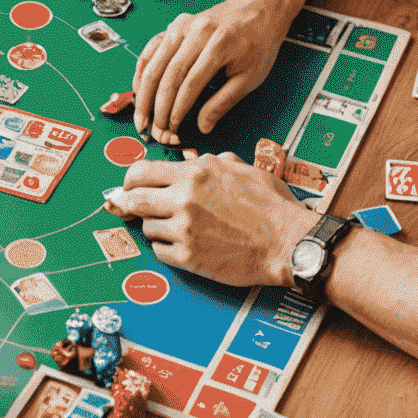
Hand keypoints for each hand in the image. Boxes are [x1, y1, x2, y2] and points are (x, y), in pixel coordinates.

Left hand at [112, 153, 310, 288]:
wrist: (288, 243)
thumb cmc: (271, 207)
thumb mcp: (242, 169)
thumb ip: (212, 162)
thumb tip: (194, 159)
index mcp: (195, 173)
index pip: (140, 171)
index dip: (130, 180)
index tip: (129, 186)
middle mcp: (184, 198)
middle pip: (132, 199)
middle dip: (129, 204)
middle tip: (131, 209)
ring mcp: (184, 229)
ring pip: (146, 227)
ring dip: (155, 227)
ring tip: (175, 228)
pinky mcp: (188, 258)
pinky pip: (159, 251)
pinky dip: (166, 248)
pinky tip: (182, 245)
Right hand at [132, 0, 291, 140]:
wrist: (258, 9)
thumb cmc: (258, 42)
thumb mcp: (251, 77)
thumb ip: (224, 102)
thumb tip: (203, 126)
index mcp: (219, 44)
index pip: (190, 83)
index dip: (178, 109)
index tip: (173, 128)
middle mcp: (196, 32)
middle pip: (167, 74)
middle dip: (156, 106)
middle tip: (152, 129)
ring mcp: (182, 26)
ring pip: (154, 62)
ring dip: (143, 92)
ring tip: (141, 116)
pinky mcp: (175, 26)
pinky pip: (151, 49)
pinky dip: (142, 71)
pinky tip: (139, 89)